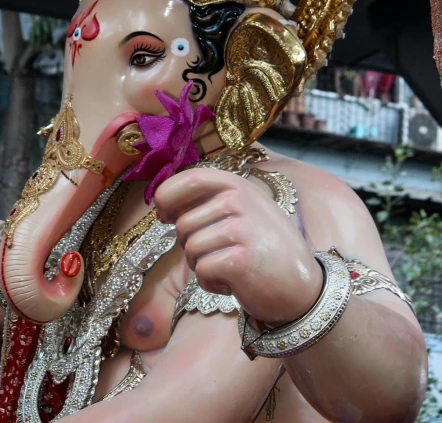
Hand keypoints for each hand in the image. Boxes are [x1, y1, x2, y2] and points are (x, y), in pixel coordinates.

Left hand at [155, 167, 322, 325]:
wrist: (304, 288)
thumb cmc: (266, 249)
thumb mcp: (245, 211)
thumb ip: (210, 201)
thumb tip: (162, 207)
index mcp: (237, 184)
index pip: (189, 179)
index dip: (167, 197)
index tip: (164, 215)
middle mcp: (239, 200)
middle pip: (183, 223)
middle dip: (191, 245)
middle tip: (220, 253)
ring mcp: (240, 229)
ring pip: (190, 249)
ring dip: (202, 265)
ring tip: (229, 267)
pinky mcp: (239, 260)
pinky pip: (202, 271)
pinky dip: (211, 282)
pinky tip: (233, 282)